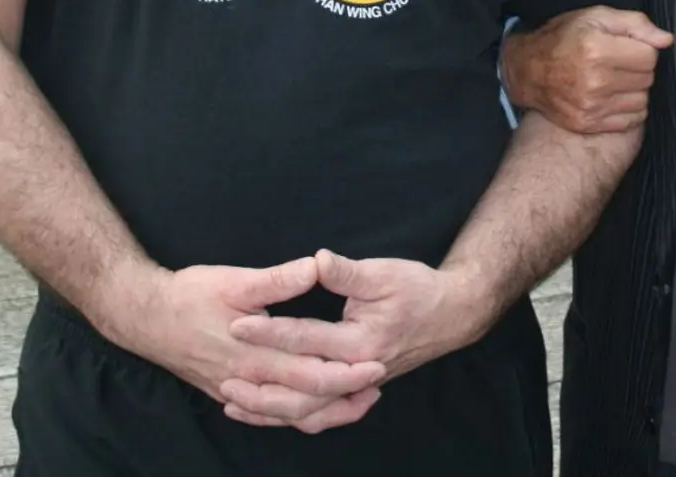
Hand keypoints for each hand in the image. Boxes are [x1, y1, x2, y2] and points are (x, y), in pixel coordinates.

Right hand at [107, 260, 384, 431]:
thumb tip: (316, 267)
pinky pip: (266, 416)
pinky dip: (292, 417)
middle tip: (377, 386)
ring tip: (356, 402)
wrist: (145, 317)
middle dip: (345, 397)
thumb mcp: (235, 281)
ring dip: (324, 412)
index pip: (311, 374)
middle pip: (306, 402)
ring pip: (287, 415)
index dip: (347, 373)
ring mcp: (236, 391)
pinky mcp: (227, 391)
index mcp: (255, 355)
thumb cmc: (189, 295)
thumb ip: (278, 280)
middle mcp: (249, 381)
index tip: (377, 366)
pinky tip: (309, 411)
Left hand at [228, 250, 481, 399]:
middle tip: (223, 374)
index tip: (236, 323)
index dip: (269, 330)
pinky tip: (264, 411)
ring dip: (269, 409)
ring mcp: (357, 385)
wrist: (452, 314)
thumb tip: (317, 261)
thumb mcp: (384, 272)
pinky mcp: (355, 389)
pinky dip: (289, 415)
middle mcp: (357, 371)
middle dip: (260, 382)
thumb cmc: (418, 289)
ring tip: (232, 402)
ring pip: (308, 411)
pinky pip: (319, 413)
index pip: (305, 339)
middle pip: (300, 388)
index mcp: (361, 343)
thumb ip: (347, 272)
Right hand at [502, 6, 670, 134]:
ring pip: (642, 101)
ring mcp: (591, 106)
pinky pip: (631, 120)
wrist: (528, 70)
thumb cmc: (564, 38)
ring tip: (614, 79)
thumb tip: (666, 40)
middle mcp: (595, 81)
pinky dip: (627, 109)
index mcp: (596, 50)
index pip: (650, 56)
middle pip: (647, 79)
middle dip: (638, 68)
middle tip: (617, 62)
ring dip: (634, 90)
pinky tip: (611, 97)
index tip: (625, 47)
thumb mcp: (596, 17)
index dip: (641, 48)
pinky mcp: (589, 124)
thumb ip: (635, 24)